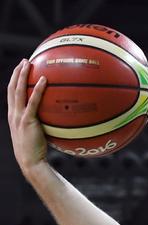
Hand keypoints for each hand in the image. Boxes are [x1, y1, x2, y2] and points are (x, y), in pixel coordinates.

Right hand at [7, 59, 47, 176]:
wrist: (31, 161)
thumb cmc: (36, 150)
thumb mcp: (35, 134)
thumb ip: (40, 123)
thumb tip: (56, 117)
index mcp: (14, 115)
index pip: (12, 93)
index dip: (15, 80)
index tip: (21, 69)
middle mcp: (13, 113)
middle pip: (12, 88)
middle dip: (17, 72)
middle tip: (25, 60)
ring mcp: (18, 116)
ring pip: (18, 91)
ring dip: (23, 75)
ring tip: (29, 63)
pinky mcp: (27, 121)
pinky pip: (33, 102)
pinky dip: (38, 90)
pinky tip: (45, 80)